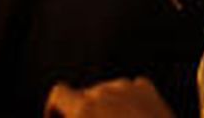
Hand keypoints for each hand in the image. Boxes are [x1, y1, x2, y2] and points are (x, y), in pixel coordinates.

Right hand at [46, 79, 172, 117]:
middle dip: (82, 113)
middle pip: (83, 94)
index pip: (59, 94)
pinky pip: (128, 91)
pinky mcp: (149, 90)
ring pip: (107, 91)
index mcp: (85, 108)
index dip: (54, 111)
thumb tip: (73, 117)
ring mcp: (129, 88)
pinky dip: (125, 103)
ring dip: (105, 107)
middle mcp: (106, 92)